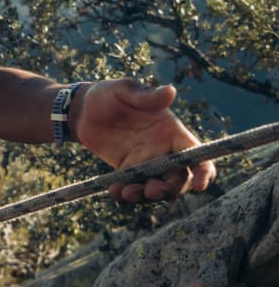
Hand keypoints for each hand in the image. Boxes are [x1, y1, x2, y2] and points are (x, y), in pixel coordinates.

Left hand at [71, 79, 215, 202]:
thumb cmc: (108, 94)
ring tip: (127, 192)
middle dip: (171, 190)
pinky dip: (126, 195)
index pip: (195, 153)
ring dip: (147, 196)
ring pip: (157, 188)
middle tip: (152, 190)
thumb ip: (147, 96)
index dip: (203, 171)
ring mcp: (146, 163)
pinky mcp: (127, 171)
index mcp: (171, 131)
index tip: (199, 185)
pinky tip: (114, 191)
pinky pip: (133, 188)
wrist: (82, 110)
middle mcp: (163, 150)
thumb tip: (171, 91)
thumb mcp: (125, 90)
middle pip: (179, 179)